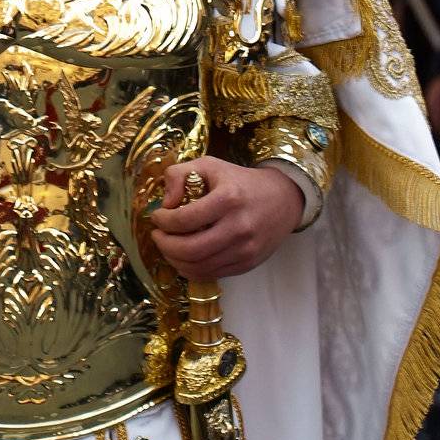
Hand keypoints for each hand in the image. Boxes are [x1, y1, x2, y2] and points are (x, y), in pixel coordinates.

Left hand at [150, 156, 302, 279]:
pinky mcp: (248, 264)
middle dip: (164, 245)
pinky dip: (190, 269)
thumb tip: (166, 203)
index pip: (185, 219)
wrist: (283, 199)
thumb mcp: (210, 165)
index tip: (156, 216)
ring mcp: (245, 249)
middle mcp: (239, 227)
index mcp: (228, 199)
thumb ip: (179, 174)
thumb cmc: (240, 181)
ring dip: (174, 259)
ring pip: (199, 267)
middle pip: (190, 249)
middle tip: (157, 235)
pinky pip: (211, 274)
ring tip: (167, 246)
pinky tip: (183, 257)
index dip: (163, 221)